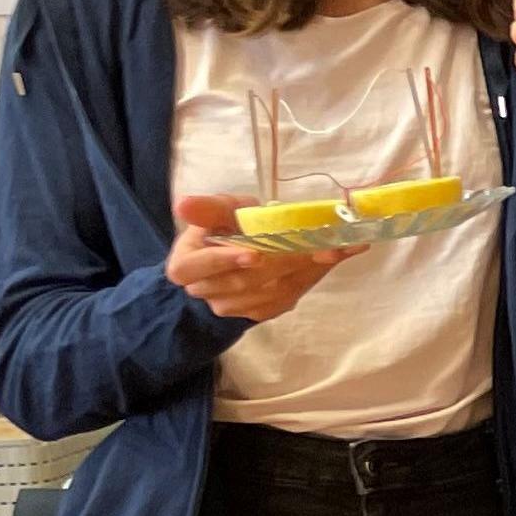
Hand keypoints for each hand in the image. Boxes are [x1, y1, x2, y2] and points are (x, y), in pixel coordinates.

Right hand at [166, 195, 360, 321]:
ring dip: (304, 269)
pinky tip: (330, 259)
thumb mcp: (219, 211)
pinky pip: (286, 298)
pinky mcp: (259, 311)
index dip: (225, 261)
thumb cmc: (228, 225)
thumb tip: (184, 204)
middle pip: (244, 281)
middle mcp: (206, 292)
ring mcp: (233, 306)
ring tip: (331, 248)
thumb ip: (208, 209)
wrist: (241, 251)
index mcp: (186, 266)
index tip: (254, 254)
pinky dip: (312, 276)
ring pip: (270, 292)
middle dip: (283, 261)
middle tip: (315, 244)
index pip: (198, 268)